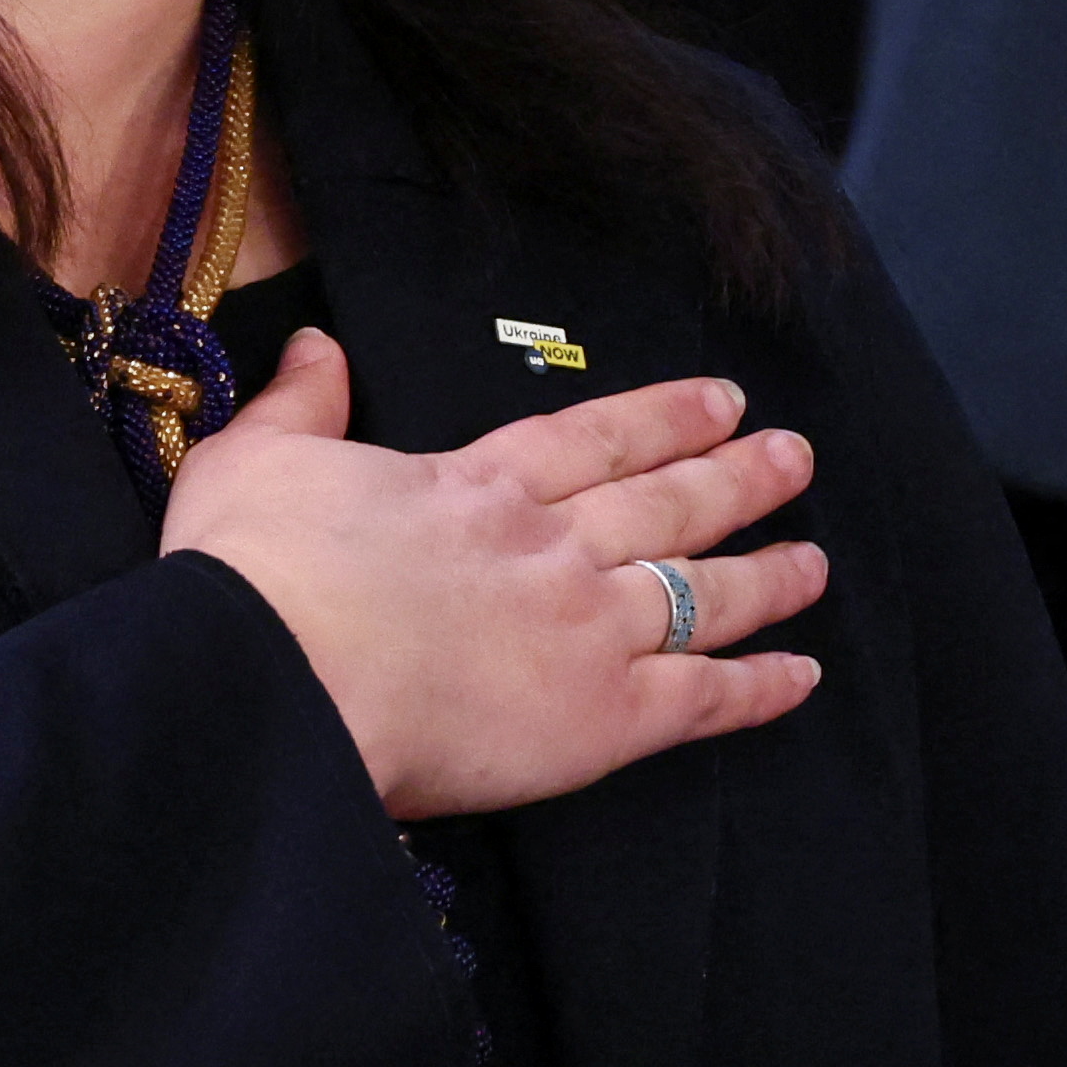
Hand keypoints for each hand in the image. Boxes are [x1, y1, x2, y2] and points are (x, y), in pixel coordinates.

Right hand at [158, 337, 827, 817]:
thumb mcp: (254, 463)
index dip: (663, 418)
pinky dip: (759, 688)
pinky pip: (703, 698)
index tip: (721, 400)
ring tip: (816, 559)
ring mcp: (587, 629)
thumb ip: (297, 406)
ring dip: (765, 575)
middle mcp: (551, 547)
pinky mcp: (601, 719)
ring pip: (700, 593)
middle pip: (666, 504)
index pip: (592, 441)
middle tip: (797, 457)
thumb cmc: (250, 579)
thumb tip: (316, 347)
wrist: (273, 683)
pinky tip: (803, 676)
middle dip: (738, 478)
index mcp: (477, 487)